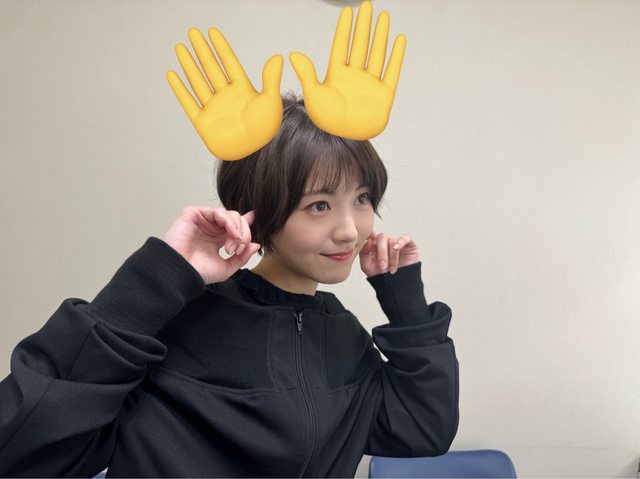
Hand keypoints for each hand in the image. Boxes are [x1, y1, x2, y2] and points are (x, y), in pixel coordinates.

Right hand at [163, 207, 260, 283]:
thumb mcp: (227, 267)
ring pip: (230, 214)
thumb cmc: (199, 272)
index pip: (236, 226)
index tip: (255, 218)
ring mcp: (203, 220)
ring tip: (233, 245)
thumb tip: (255, 245)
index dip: (247, 222)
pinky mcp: (194, 214)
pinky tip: (231, 234)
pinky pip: (217, 211)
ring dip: (237, 229)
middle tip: (239, 248)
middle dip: (244, 233)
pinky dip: (228, 221)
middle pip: (237, 220)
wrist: (181, 272)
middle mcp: (212, 228)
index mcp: (218, 238)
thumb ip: (242, 257)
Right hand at [167, 28, 282, 160]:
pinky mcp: (203, 122)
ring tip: (180, 47)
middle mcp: (226, 96)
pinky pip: (188, 102)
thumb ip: (271, 79)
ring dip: (189, 64)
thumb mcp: (270, 101)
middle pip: (211, 68)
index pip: (229, 63)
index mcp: (242, 90)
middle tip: (193, 32)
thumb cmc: (264, 129)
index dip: (221, 47)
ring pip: (198, 81)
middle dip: (202, 50)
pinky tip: (172, 74)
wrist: (252, 152)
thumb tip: (277, 56)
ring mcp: (213, 108)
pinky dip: (179, 89)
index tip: (212, 32)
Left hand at [289, 0, 405, 139]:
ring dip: (380, 34)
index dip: (344, 28)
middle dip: (364, 24)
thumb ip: (306, 74)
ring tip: (383, 15)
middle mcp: (355, 76)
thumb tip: (293, 54)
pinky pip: (392, 71)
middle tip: (367, 4)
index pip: (341, 46)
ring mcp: (370, 83)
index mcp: (337, 75)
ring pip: (377, 53)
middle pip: (361, 44)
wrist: (346, 139)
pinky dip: (396, 55)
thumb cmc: (328, 120)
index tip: (347, 10)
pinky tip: (399, 39)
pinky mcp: (384, 94)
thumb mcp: (313, 95)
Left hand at [359, 232, 418, 276]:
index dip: (370, 240)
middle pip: (381, 238)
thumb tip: (368, 241)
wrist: (397, 286)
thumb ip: (363, 253)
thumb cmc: (382, 276)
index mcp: (375, 245)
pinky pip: (406, 238)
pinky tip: (397, 248)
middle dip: (382, 253)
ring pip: (392, 241)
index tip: (370, 251)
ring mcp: (397, 243)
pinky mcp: (409, 245)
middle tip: (382, 266)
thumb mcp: (367, 266)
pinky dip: (401, 241)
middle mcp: (385, 242)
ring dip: (392, 256)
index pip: (371, 236)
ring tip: (392, 270)